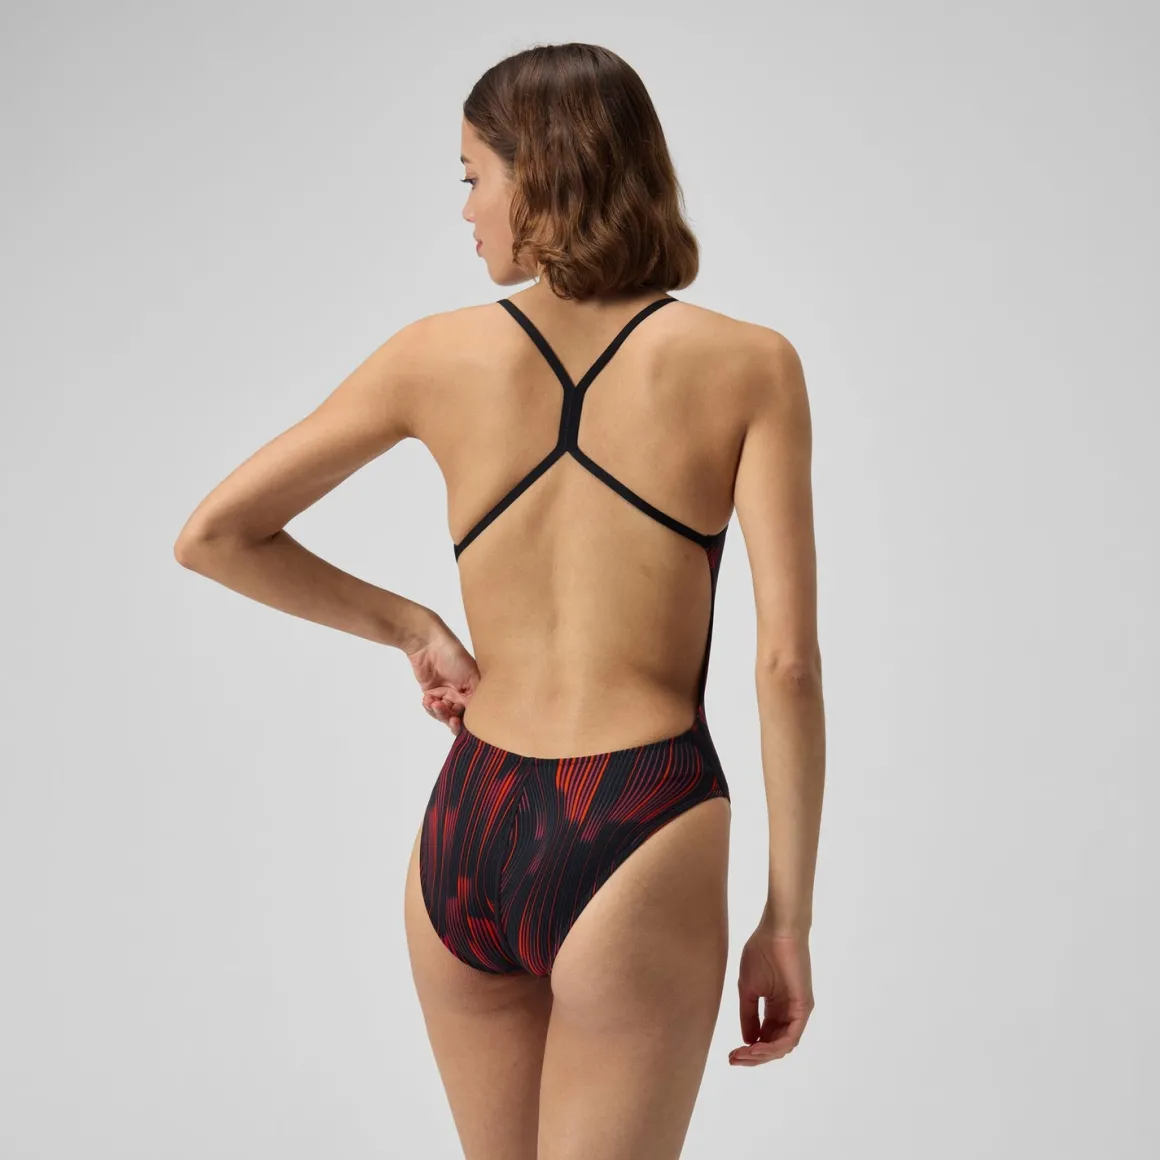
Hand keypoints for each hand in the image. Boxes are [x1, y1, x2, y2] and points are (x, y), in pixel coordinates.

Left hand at [405, 622, 479, 734]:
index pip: (473, 712)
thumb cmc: (454, 656)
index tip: (461, 722)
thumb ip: (475, 698)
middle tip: (450, 718)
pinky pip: (432, 709)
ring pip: (444, 715)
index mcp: (475, 690)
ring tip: (435, 704)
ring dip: (440, 713)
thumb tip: (476, 717)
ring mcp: (446, 695)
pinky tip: (428, 700)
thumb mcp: (472, 677)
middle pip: (458, 717)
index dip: (468, 721)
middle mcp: (462, 694)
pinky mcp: (431, 694)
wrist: (429, 646)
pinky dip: (430, 708)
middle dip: (452, 719)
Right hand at [728, 927, 813, 1066]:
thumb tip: (747, 1041)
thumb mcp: (749, 989)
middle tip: (734, 1059)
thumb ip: (749, 1015)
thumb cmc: (762, 952)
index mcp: (776, 1007)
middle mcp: (789, 1013)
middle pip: (773, 1046)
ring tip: (743, 1054)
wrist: (776, 931)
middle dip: (753, 1057)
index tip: (731, 1054)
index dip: (748, 1050)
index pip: (765, 1038)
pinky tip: (756, 1047)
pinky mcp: (803, 1007)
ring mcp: (797, 1011)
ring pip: (782, 1045)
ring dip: (762, 1055)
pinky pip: (791, 1036)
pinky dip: (774, 1046)